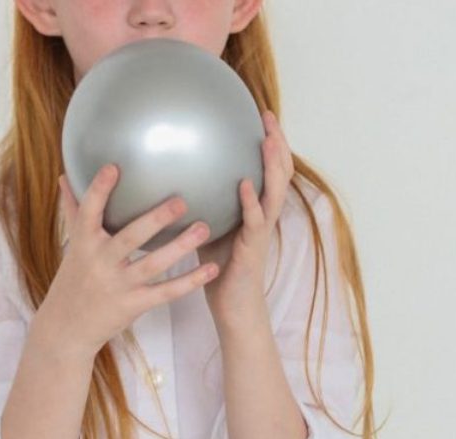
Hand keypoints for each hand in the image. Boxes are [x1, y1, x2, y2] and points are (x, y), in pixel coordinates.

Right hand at [33, 163, 220, 358]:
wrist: (67, 327)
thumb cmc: (74, 278)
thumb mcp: (73, 245)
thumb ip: (73, 210)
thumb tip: (64, 175)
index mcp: (83, 243)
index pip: (88, 212)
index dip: (99, 190)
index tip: (114, 167)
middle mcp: (100, 263)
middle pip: (130, 238)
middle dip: (155, 219)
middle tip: (181, 201)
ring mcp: (118, 285)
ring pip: (152, 264)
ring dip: (180, 247)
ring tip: (204, 228)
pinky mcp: (133, 305)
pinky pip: (165, 292)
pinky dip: (189, 281)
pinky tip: (211, 269)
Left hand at [197, 110, 294, 325]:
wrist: (232, 306)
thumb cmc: (220, 267)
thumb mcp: (209, 226)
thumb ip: (203, 202)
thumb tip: (176, 177)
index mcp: (256, 209)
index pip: (268, 169)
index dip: (270, 142)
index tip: (262, 115)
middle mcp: (264, 216)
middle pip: (280, 173)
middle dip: (277, 143)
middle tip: (269, 116)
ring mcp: (261, 232)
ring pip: (274, 192)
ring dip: (272, 166)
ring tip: (267, 141)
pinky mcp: (252, 248)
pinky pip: (254, 222)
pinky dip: (251, 201)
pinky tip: (243, 184)